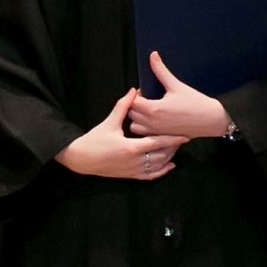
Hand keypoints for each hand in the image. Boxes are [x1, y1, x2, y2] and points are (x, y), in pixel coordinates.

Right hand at [57, 90, 187, 180]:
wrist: (81, 158)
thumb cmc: (94, 139)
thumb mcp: (109, 122)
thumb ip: (123, 106)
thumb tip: (134, 91)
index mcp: (131, 147)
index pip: (158, 143)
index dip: (173, 139)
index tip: (185, 135)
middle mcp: (134, 161)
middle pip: (161, 155)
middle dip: (174, 147)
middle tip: (184, 139)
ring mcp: (133, 170)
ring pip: (158, 166)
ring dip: (169, 158)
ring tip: (177, 148)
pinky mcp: (130, 175)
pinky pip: (150, 176)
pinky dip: (162, 171)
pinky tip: (170, 165)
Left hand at [127, 52, 230, 140]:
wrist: (211, 120)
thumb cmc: (195, 103)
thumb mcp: (176, 85)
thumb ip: (161, 70)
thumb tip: (153, 56)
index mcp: (154, 109)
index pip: (132, 102)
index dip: (135, 95)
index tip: (144, 91)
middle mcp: (153, 123)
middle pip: (131, 114)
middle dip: (135, 105)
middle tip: (146, 99)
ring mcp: (157, 132)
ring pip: (135, 126)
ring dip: (137, 118)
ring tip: (148, 111)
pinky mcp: (163, 137)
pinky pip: (145, 135)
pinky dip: (145, 128)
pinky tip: (155, 120)